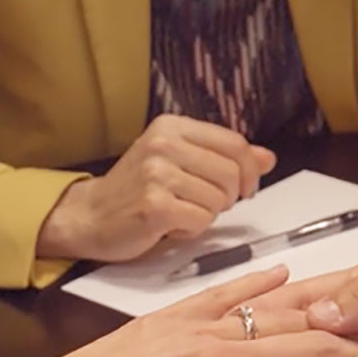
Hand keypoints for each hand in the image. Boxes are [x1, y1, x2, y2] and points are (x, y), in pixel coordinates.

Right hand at [36, 115, 275, 263]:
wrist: (89, 215)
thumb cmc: (137, 189)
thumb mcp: (181, 161)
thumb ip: (224, 157)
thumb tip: (267, 158)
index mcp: (172, 126)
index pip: (235, 143)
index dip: (250, 169)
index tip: (247, 186)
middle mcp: (163, 144)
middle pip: (231, 173)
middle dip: (229, 197)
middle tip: (209, 204)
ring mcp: (156, 175)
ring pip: (219, 199)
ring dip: (208, 214)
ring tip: (182, 212)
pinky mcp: (154, 206)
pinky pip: (201, 220)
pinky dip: (193, 230)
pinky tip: (172, 225)